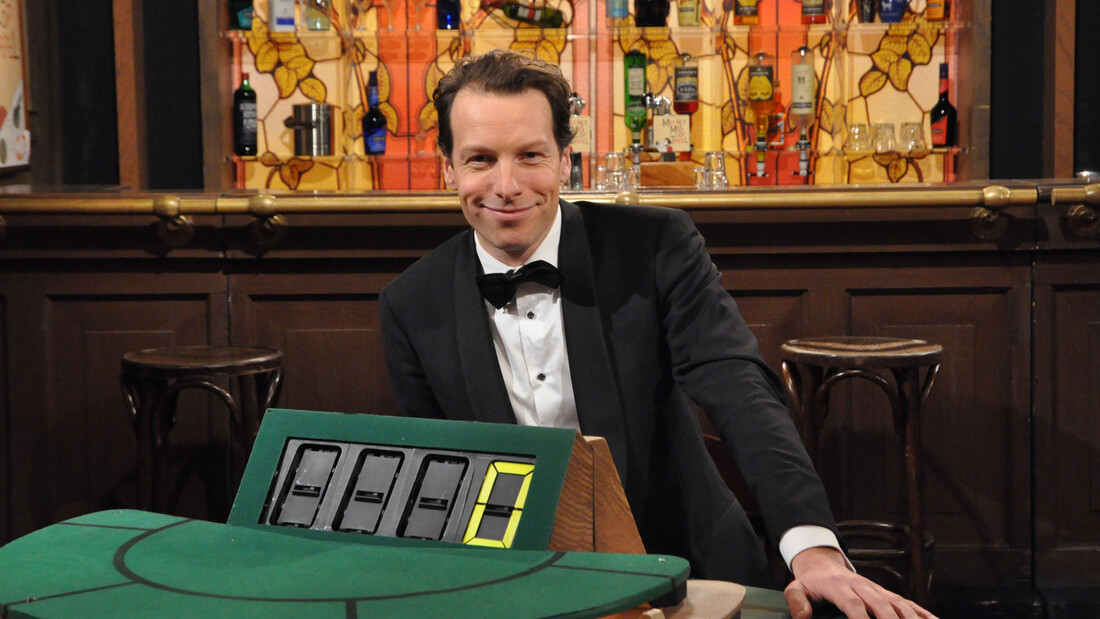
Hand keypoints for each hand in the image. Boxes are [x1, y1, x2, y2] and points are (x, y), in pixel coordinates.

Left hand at [784, 547, 937, 618]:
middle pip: (882, 605)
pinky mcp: (888, 594)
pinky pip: (909, 604)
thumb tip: (803, 618)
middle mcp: (862, 586)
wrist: (823, 563)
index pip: (853, 604)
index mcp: (839, 586)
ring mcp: (878, 589)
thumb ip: (797, 602)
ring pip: (899, 605)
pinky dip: (924, 614)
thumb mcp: (796, 588)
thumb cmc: (810, 582)